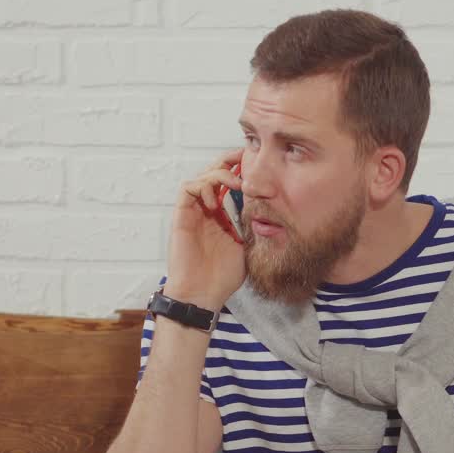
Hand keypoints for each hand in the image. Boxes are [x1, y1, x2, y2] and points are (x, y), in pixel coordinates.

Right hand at [164, 148, 245, 309]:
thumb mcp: (247, 247)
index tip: (256, 164)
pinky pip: (187, 189)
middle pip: (213, 174)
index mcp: (221, 217)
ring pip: (201, 177)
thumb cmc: (222, 277)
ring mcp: (193, 213)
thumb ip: (253, 228)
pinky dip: (201, 186)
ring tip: (235, 182)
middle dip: (228, 161)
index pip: (228, 184)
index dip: (239, 170)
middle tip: (244, 157)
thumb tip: (271, 210)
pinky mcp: (181, 217)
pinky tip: (215, 198)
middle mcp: (206, 211)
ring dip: (218, 173)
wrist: (203, 295)